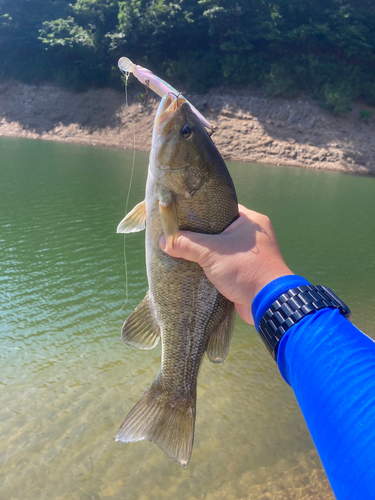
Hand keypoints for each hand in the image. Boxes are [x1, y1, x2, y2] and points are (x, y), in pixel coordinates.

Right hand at [159, 205, 292, 324]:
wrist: (268, 303)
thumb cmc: (245, 269)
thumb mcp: (212, 253)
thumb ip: (187, 245)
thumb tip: (163, 241)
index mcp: (251, 221)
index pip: (222, 209)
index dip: (202, 212)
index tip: (183, 216)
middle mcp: (254, 235)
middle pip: (221, 230)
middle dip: (202, 235)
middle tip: (180, 234)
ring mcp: (253, 255)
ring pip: (223, 249)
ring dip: (207, 253)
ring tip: (184, 251)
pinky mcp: (248, 272)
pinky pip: (227, 264)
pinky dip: (214, 267)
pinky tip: (195, 268)